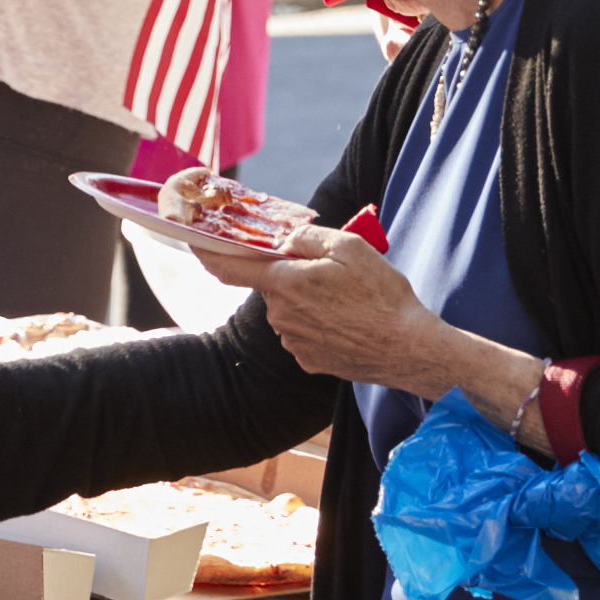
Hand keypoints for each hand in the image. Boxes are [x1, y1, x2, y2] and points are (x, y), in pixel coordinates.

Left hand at [205, 224, 473, 400]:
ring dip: (308, 301)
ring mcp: (293, 342)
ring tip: (348, 303)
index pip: (230, 267)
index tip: (191, 241)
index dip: (206, 251)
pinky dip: (319, 324)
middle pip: (273, 286)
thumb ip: (308, 238)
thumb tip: (285, 239)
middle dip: (292, 276)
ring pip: (289, 310)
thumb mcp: (350, 248)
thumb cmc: (382, 295)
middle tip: (331, 274)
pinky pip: (304, 333)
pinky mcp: (308, 360)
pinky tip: (348, 323)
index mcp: (285, 283)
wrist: (408, 348)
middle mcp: (280, 315)